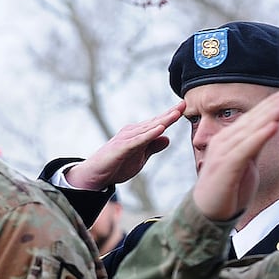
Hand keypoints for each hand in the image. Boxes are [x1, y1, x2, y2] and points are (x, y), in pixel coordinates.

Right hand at [64, 102, 186, 190]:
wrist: (94, 175)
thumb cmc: (116, 165)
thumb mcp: (140, 158)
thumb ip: (152, 147)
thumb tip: (167, 137)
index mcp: (138, 134)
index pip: (157, 123)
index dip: (170, 115)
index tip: (184, 106)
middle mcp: (132, 132)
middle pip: (154, 122)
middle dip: (169, 113)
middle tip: (184, 103)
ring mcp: (126, 139)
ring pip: (148, 129)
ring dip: (162, 121)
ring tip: (176, 113)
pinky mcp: (121, 148)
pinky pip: (138, 140)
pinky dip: (149, 135)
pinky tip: (160, 129)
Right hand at [191, 90, 278, 221]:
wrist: (207, 213)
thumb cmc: (228, 188)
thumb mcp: (245, 162)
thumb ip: (254, 145)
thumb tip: (269, 127)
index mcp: (228, 139)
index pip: (252, 117)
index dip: (270, 104)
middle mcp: (223, 142)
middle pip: (251, 119)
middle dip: (272, 104)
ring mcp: (222, 154)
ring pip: (249, 130)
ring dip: (269, 115)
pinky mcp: (225, 167)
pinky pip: (244, 149)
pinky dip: (258, 137)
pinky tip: (271, 126)